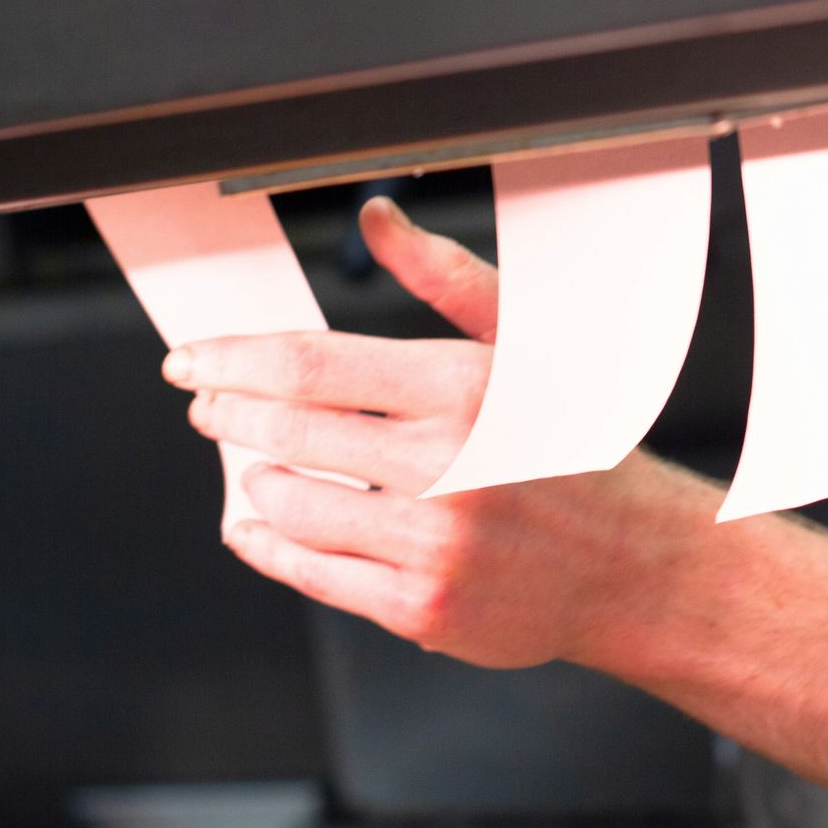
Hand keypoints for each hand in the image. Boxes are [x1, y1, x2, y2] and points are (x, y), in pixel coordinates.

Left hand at [164, 198, 717, 668]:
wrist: (634, 565)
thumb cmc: (578, 451)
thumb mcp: (528, 349)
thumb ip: (446, 279)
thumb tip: (377, 219)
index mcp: (467, 389)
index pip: (310, 365)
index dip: (233, 360)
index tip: (193, 361)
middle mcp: (449, 467)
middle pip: (287, 433)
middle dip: (228, 416)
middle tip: (211, 409)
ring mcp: (433, 545)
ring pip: (290, 506)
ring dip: (256, 482)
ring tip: (259, 468)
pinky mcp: (422, 608)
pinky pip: (311, 574)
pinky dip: (268, 546)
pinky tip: (257, 527)